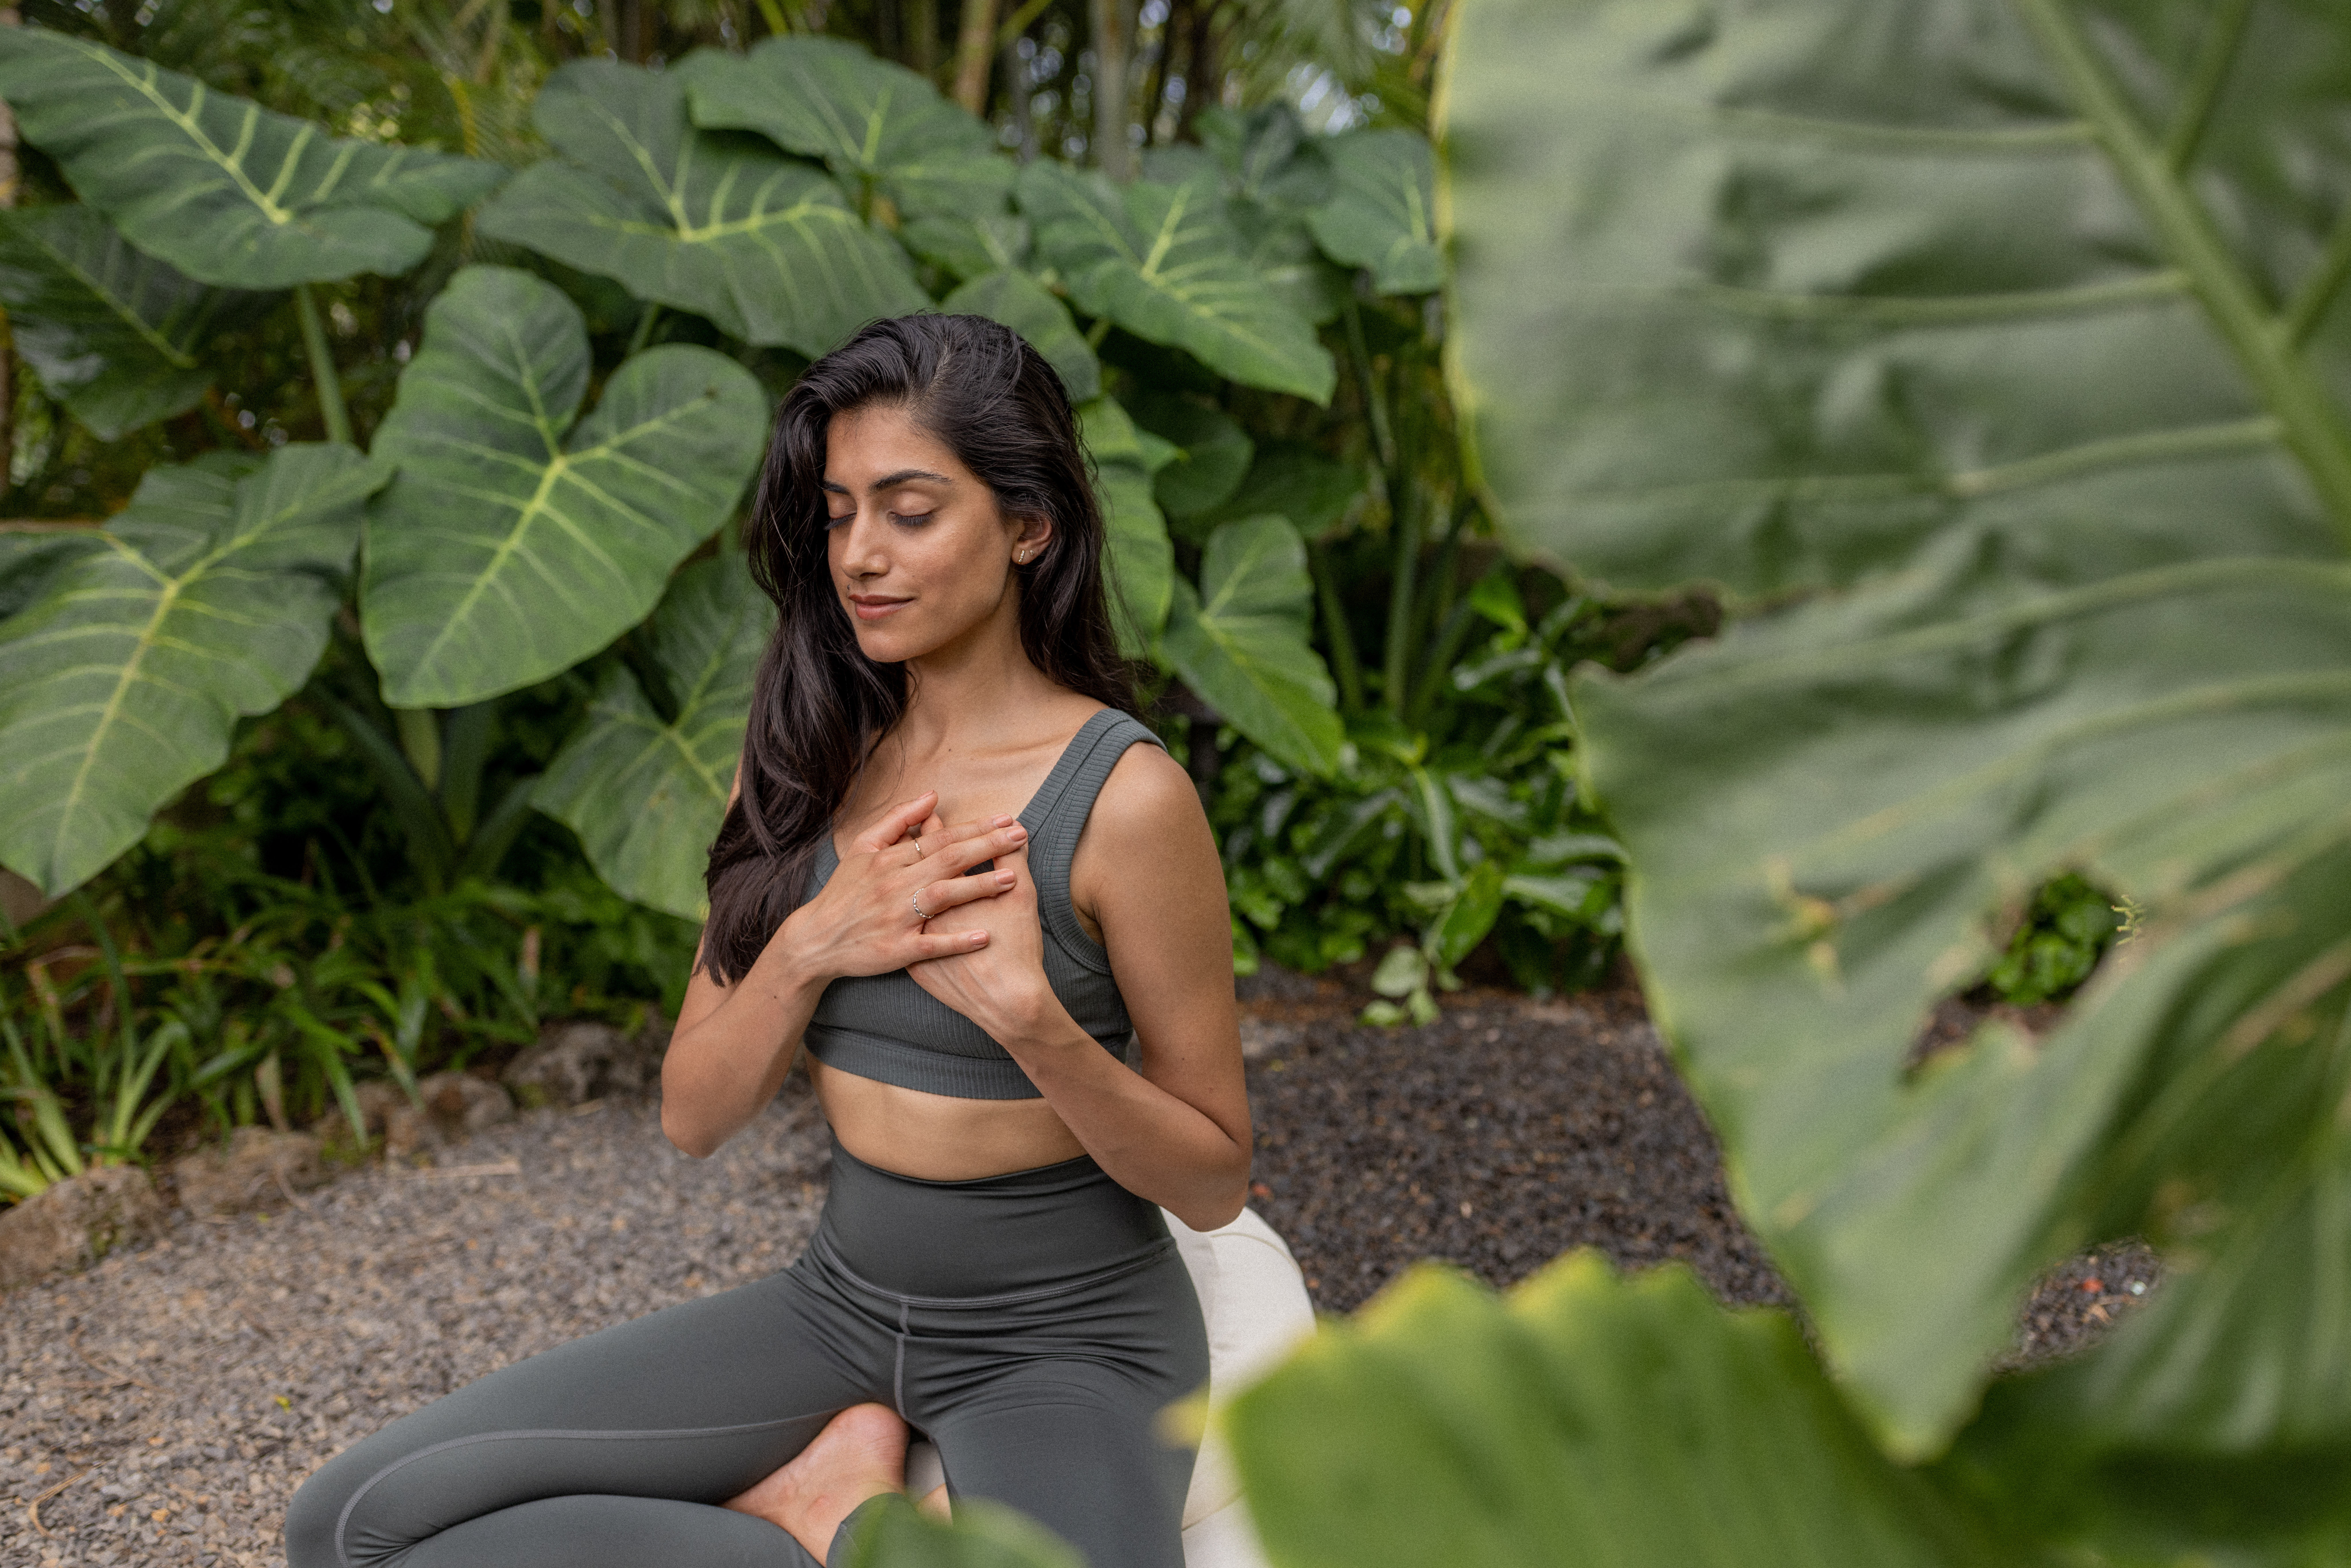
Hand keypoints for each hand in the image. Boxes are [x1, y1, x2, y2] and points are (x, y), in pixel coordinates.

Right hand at [774, 791, 1027, 982]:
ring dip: (979, 887)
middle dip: (987, 847)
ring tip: (1013, 879)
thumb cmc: (843, 892)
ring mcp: (896, 918)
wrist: (815, 939)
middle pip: (948, 860)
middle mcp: (894, 885)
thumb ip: (897, 819)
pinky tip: (985, 936)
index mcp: (889, 859)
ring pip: (943, 897)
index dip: (976, 828)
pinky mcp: (897, 950)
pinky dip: (958, 940)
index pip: (941, 838)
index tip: (1008, 821)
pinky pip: (932, 944)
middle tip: (1022, 837)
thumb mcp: (862, 848)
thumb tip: (932, 796)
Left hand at [905, 841, 1054, 1043]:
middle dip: (917, 851)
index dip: (939, 831)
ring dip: (906, 883)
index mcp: (949, 890)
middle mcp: (925, 910)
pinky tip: (905, 911)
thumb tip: (1013, 836)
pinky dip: (905, 922)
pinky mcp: (913, 963)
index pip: (939, 851)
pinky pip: (903, 936)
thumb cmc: (1018, 949)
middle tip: (916, 830)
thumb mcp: (1022, 898)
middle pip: (915, 871)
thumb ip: (1015, 862)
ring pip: (903, 903)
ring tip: (908, 866)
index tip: (936, 816)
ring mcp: (915, 938)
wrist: (1005, 1003)